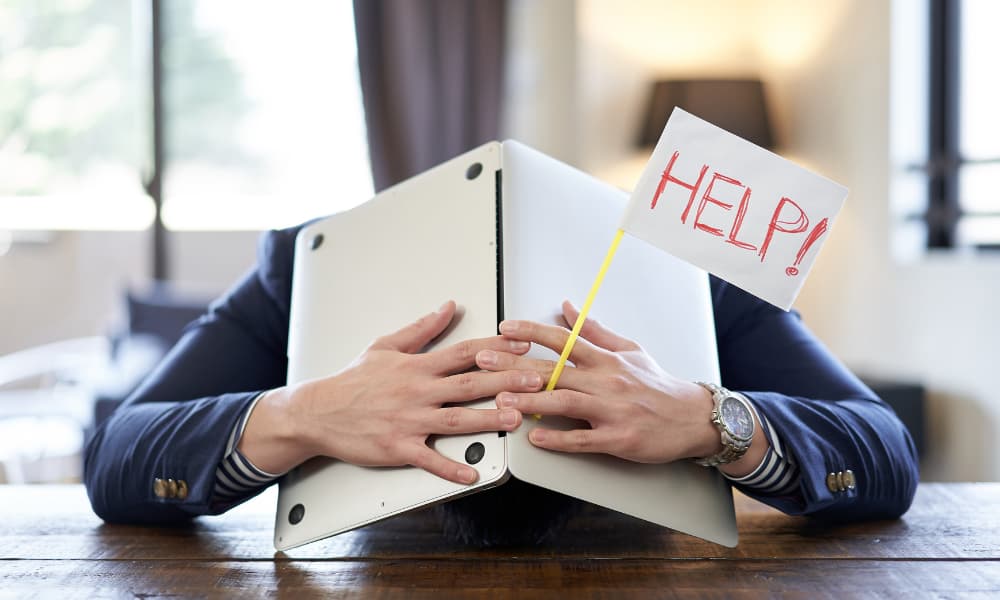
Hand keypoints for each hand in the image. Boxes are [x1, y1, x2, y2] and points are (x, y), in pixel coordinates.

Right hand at [239, 301, 542, 483]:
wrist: (318, 412)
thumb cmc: (353, 380)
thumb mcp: (386, 345)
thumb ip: (422, 329)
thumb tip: (449, 307)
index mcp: (418, 366)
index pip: (465, 352)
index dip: (496, 346)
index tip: (522, 343)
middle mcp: (417, 391)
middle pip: (469, 383)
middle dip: (505, 381)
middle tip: (535, 380)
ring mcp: (409, 420)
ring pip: (456, 419)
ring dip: (487, 418)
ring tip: (515, 418)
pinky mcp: (398, 447)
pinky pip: (429, 459)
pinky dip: (450, 468)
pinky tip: (473, 473)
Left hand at [476, 301, 721, 463]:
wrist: (692, 418)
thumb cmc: (657, 385)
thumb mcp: (628, 350)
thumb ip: (594, 330)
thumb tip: (568, 308)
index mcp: (606, 358)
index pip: (562, 339)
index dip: (531, 332)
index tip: (504, 328)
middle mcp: (606, 380)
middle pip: (554, 369)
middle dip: (515, 364)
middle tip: (484, 360)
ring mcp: (612, 410)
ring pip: (565, 401)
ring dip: (530, 401)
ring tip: (501, 400)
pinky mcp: (618, 438)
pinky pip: (583, 438)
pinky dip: (558, 437)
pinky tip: (535, 437)